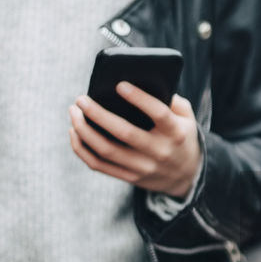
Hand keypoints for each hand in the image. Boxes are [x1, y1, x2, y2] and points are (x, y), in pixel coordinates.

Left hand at [69, 83, 201, 197]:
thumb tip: (141, 83)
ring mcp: (143, 167)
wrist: (187, 176)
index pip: (158, 113)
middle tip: (81, 99)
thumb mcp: (186, 118)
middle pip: (124, 133)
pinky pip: (99, 165)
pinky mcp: (130, 178)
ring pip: (106, 150)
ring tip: (74, 112)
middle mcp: (159, 151)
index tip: (119, 85)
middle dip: (98, 114)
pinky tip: (75, 132)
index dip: (139, 98)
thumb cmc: (181, 136)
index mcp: (175, 133)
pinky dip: (81, 148)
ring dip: (85, 130)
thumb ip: (171, 100)